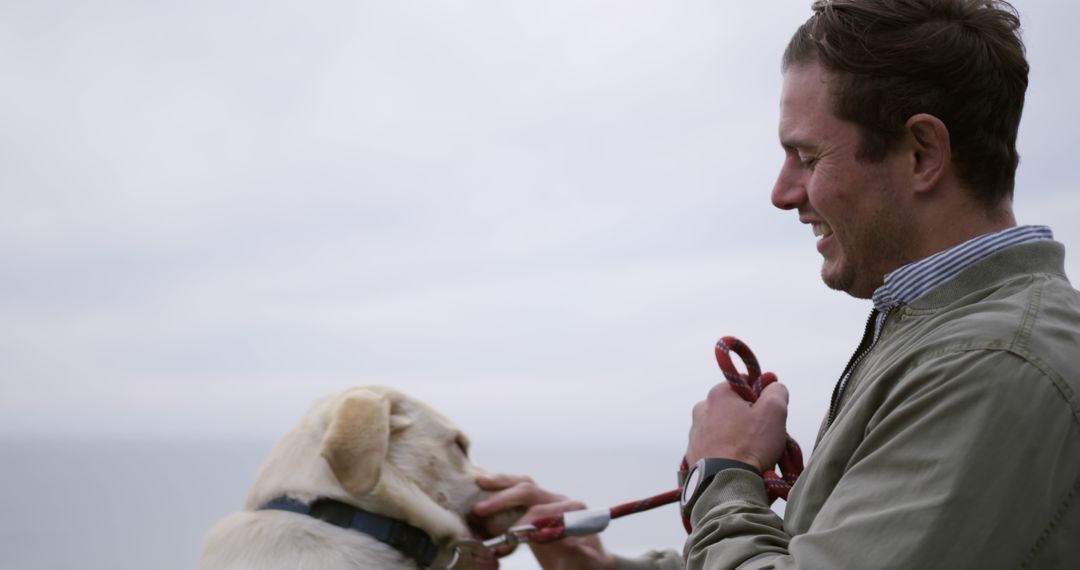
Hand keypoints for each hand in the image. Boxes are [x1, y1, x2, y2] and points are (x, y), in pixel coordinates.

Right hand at [473, 474, 614, 569]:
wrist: (590, 563)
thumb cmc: (588, 565)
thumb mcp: (584, 563)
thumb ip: (573, 550)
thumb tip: (556, 537)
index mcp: (574, 512)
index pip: (542, 511)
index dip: (520, 524)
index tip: (504, 540)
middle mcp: (562, 501)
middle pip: (530, 491)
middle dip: (503, 499)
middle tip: (479, 510)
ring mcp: (551, 500)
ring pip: (525, 485)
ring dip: (502, 484)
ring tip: (480, 483)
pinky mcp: (541, 505)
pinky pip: (522, 491)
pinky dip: (503, 488)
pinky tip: (486, 488)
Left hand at [686, 381, 788, 470]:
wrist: (725, 483)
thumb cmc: (750, 445)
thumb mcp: (774, 411)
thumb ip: (777, 391)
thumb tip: (774, 385)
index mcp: (718, 394)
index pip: (743, 384)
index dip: (760, 396)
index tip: (769, 413)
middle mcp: (701, 409)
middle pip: (733, 408)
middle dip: (749, 418)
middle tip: (764, 436)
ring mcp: (695, 433)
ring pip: (724, 428)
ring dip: (738, 436)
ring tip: (752, 454)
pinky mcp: (693, 454)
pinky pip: (715, 447)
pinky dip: (727, 452)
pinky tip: (738, 463)